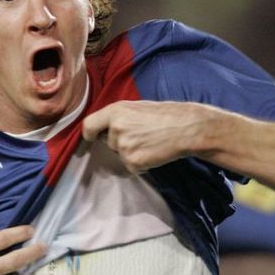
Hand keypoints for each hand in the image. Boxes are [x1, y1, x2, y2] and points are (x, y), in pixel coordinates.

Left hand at [82, 100, 216, 171]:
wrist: (186, 128)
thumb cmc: (165, 115)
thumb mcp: (136, 107)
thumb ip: (118, 116)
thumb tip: (103, 128)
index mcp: (115, 111)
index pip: (89, 126)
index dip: (89, 134)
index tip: (92, 137)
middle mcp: (115, 129)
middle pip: (108, 142)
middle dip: (120, 142)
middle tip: (141, 135)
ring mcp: (123, 147)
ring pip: (120, 155)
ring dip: (132, 153)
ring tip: (150, 142)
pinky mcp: (133, 163)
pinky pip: (131, 167)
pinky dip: (141, 164)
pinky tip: (153, 152)